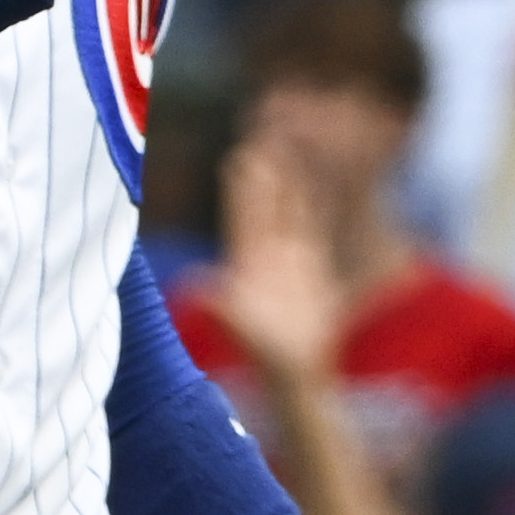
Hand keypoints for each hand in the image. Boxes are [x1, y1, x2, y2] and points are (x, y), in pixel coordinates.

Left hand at [215, 126, 353, 379]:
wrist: (294, 374)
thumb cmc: (266, 354)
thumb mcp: (242, 327)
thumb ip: (222, 304)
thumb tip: (197, 285)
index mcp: (247, 265)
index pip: (245, 216)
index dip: (244, 187)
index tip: (242, 156)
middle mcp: (265, 258)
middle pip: (264, 207)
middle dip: (263, 176)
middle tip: (260, 139)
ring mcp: (289, 263)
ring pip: (289, 214)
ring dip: (289, 185)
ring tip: (287, 154)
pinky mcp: (311, 272)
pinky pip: (312, 231)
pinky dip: (314, 209)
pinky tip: (317, 189)